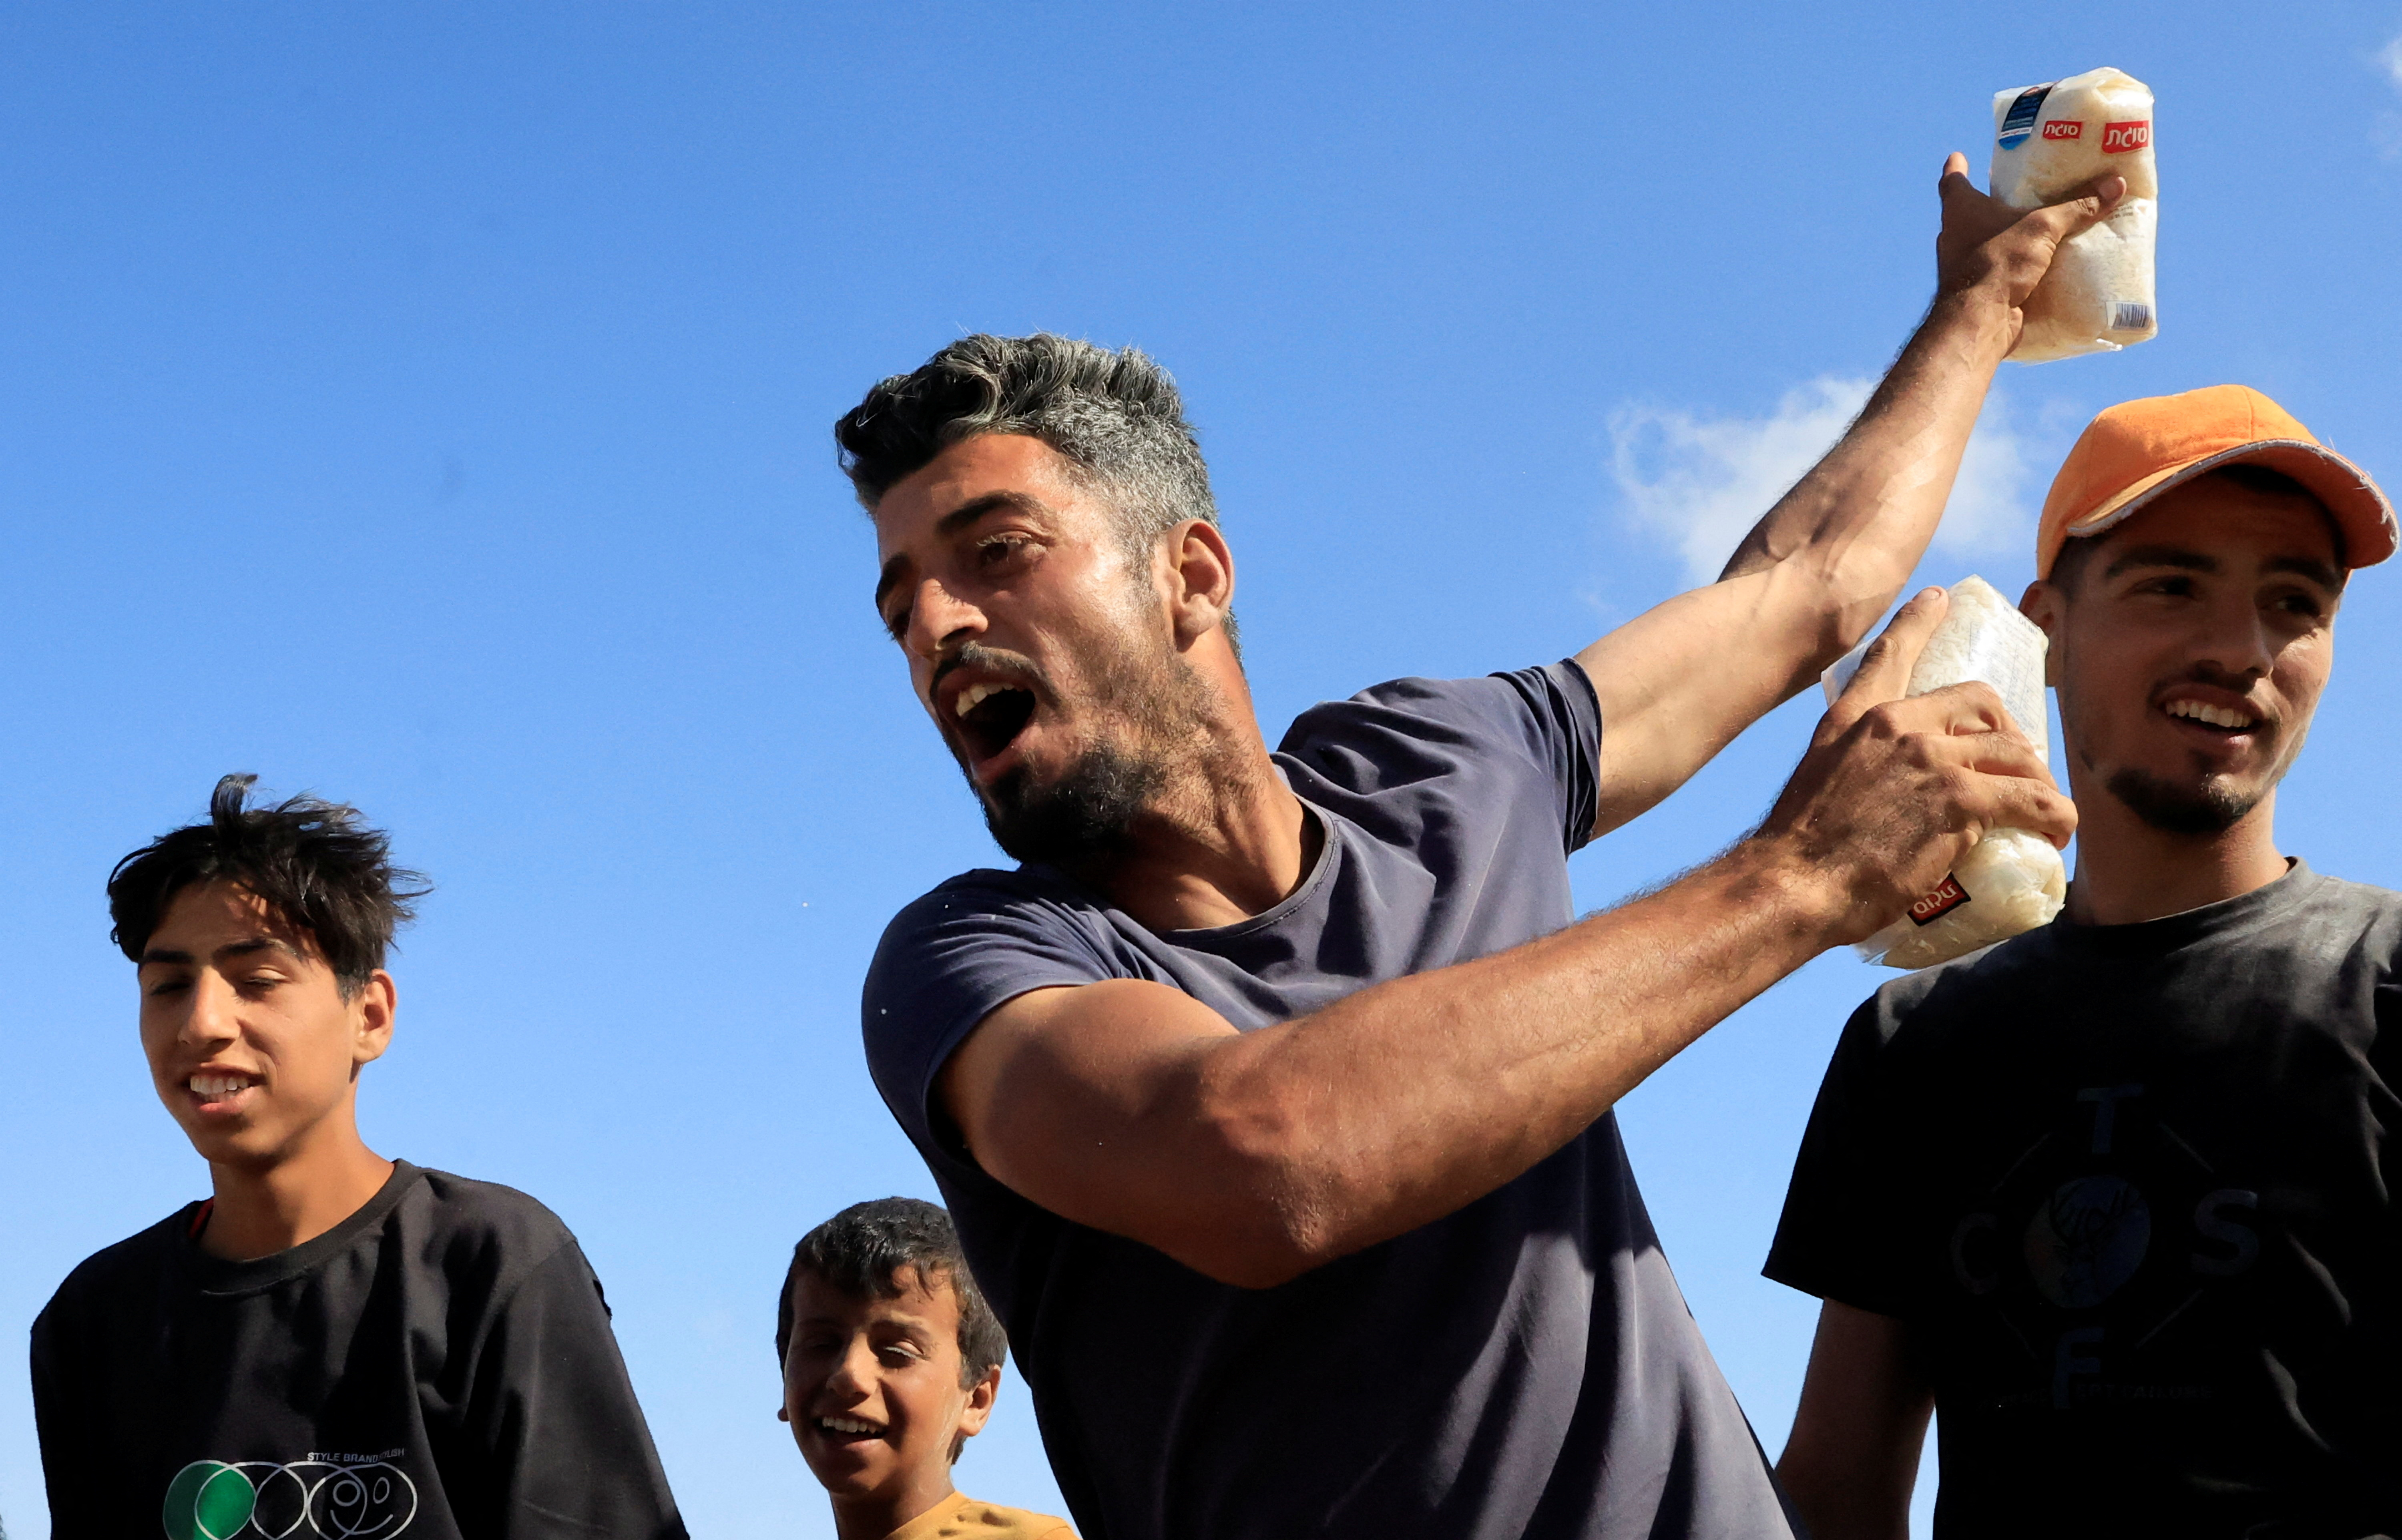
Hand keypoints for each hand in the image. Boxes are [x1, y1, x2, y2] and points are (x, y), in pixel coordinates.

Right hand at [1756, 587, 2076, 944]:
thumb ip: (1847, 773)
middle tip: (2018, 773)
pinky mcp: (1961, 800)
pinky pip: (2033, 800)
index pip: (1892, 655)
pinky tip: (2058, 835)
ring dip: (2040, 784)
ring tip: (2044, 816)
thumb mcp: (1814, 784)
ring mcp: (1932, 759)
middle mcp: (1896, 725)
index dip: (1918, 622)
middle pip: (1982, 705)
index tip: (1938, 599)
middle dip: (2012, 736)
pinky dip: (2056, 818)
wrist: (1791, 884)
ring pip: (2017, 754)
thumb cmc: (1797, 851)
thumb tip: (1867, 800)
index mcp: (1855, 718)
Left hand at [1934, 151, 2123, 314]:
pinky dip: (2011, 265)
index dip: (1956, 167)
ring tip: (2032, 227)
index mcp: (1959, 210)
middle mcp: (1953, 235)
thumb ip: (2077, 207)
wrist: (1980, 320)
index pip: (1952, 180)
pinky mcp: (1977, 290)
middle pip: (1966, 211)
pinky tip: (2035, 265)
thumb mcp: (2043, 228)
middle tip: (2013, 191)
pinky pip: (1995, 269)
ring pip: (1980, 242)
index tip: (1958, 157)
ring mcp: (1961, 265)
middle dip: (1987, 202)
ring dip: (2001, 236)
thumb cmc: (2000, 262)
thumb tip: (2115, 185)